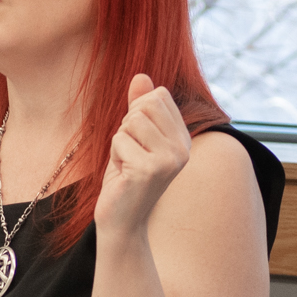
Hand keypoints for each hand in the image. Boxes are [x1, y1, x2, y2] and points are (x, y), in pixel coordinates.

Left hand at [94, 74, 194, 239]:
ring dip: (119, 142)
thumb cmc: (125, 179)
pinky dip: (113, 156)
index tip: (137, 142)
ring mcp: (169, 160)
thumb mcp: (132, 137)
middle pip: (145, 105)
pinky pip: (119, 140)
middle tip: (129, 154)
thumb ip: (138, 107)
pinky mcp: (149, 169)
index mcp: (183, 138)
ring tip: (126, 164)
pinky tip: (122, 175)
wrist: (121, 221)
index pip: (158, 95)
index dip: (137, 113)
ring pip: (131, 121)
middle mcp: (182, 148)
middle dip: (127, 126)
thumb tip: (141, 75)